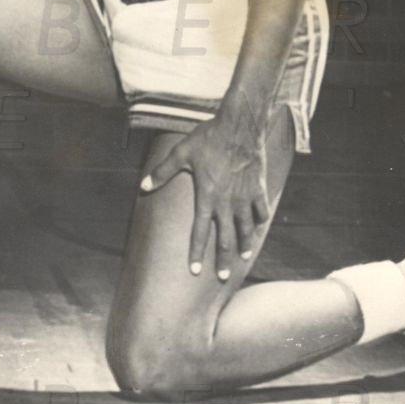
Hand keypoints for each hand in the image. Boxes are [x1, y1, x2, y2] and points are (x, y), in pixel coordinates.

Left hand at [139, 115, 270, 280]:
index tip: (194, 271)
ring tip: (243, 257)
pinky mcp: (258, 188)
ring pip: (246, 229)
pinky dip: (260, 220)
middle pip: (225, 238)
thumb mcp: (181, 153)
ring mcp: (244, 196)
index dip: (196, 253)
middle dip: (223, 260)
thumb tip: (143, 185)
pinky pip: (261, 210)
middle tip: (222, 277)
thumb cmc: (209, 138)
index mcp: (207, 197)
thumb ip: (162, 171)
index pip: (199, 232)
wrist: (239, 126)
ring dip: (244, 245)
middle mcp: (226, 202)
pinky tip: (259, 227)